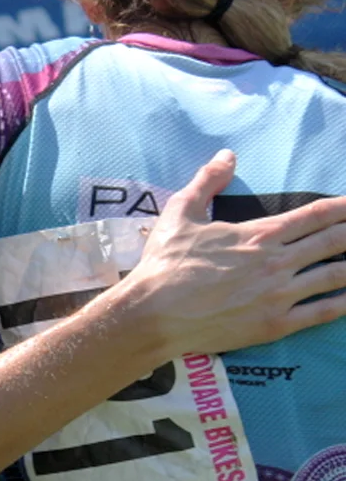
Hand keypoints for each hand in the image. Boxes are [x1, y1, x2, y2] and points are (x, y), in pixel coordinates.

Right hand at [122, 149, 345, 354]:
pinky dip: (343, 304)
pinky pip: (321, 313)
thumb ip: (207, 181)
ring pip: (334, 276)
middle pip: (333, 242)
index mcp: (259, 234)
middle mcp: (277, 262)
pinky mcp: (274, 325)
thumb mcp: (180, 213)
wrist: (152, 312)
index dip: (344, 207)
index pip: (315, 215)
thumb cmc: (165, 263)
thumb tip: (227, 155)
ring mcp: (279, 295)